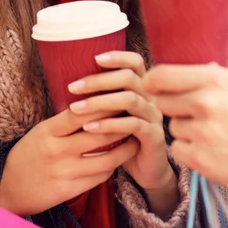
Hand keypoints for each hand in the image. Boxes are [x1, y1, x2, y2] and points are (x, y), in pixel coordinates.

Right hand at [0, 105, 137, 216]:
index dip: (104, 104)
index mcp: (47, 131)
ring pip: (105, 158)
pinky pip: (99, 177)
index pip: (81, 112)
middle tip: (138, 116)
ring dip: (125, 148)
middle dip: (122, 124)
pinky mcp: (68, 190)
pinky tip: (119, 159)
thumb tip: (97, 105)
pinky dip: (112, 166)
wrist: (8, 187)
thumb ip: (66, 122)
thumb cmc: (28, 154)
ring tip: (136, 138)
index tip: (122, 97)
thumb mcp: (42, 132)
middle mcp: (56, 150)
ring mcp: (63, 172)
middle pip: (98, 134)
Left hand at [69, 51, 177, 200]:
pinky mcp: (154, 136)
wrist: (147, 169)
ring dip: (99, 102)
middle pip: (129, 77)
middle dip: (98, 80)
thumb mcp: (113, 114)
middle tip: (73, 87)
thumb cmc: (124, 138)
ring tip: (75, 109)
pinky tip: (90, 128)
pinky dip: (109, 124)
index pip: (135, 62)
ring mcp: (155, 116)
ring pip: (130, 100)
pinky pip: (133, 125)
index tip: (94, 58)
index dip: (118, 57)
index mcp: (142, 88)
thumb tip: (72, 82)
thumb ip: (102, 97)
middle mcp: (151, 98)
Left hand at [143, 32, 227, 190]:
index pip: (161, 75)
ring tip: (205, 128)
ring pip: (172, 126)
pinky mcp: (199, 158)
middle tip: (187, 107)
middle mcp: (203, 104)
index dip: (152, 79)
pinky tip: (206, 146)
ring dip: (183, 127)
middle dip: (171, 103)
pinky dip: (188, 149)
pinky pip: (178, 148)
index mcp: (213, 80)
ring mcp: (200, 132)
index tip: (153, 83)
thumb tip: (225, 32)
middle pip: (162, 101)